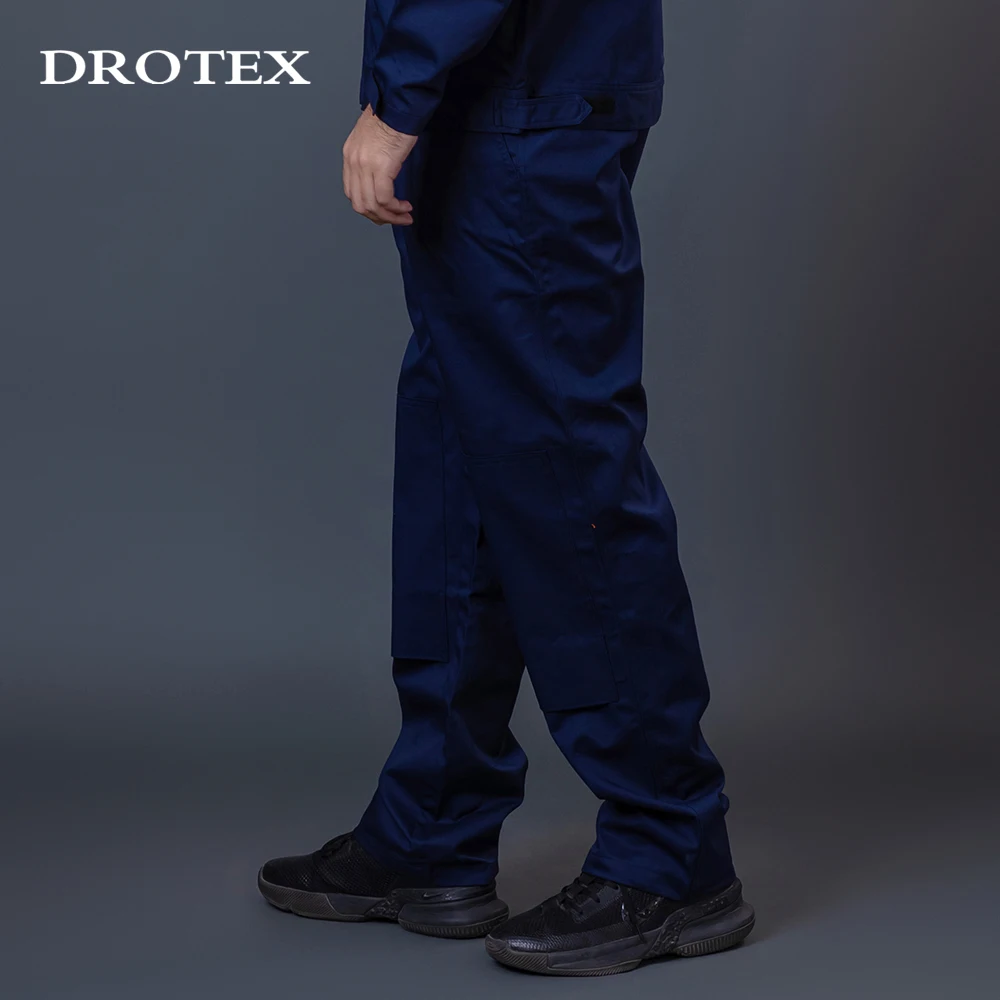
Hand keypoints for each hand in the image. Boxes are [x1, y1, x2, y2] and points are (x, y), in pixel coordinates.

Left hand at [342, 105, 417, 225]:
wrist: (399, 104)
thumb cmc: (391, 117)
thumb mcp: (373, 140)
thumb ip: (371, 160)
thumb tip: (382, 179)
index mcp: (350, 155)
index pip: (352, 192)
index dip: (368, 207)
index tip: (383, 211)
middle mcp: (353, 162)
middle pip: (360, 204)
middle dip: (379, 217)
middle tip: (394, 219)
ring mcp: (365, 165)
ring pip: (372, 205)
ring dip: (390, 216)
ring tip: (404, 216)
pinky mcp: (381, 167)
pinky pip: (385, 199)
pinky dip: (395, 208)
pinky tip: (405, 207)